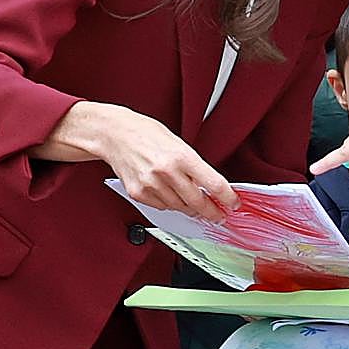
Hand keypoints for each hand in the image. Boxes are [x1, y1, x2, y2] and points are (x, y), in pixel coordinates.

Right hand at [41, 101, 239, 220]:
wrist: (115, 134)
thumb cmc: (146, 133)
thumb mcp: (178, 143)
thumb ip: (194, 165)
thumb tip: (211, 185)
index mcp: (182, 156)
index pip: (213, 183)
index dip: (227, 197)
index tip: (233, 203)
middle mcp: (167, 172)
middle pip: (198, 202)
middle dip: (211, 212)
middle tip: (218, 214)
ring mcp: (151, 185)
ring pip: (180, 208)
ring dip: (190, 208)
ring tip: (194, 203)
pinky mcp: (139, 194)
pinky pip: (162, 207)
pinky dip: (169, 204)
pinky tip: (169, 194)